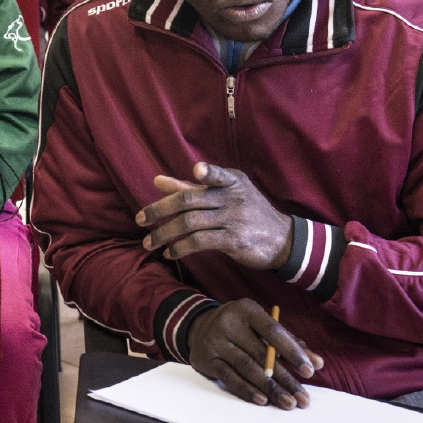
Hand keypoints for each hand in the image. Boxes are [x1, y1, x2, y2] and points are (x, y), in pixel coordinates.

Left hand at [137, 161, 292, 269]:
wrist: (283, 240)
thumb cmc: (248, 211)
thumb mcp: (226, 194)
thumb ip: (191, 187)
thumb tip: (157, 180)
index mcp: (231, 182)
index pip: (218, 175)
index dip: (209, 172)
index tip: (197, 170)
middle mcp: (233, 198)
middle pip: (189, 200)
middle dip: (159, 210)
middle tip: (140, 219)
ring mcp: (234, 220)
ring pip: (190, 223)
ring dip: (164, 233)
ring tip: (149, 242)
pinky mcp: (234, 241)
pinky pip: (201, 242)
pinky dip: (181, 247)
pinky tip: (170, 252)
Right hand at [187, 299, 323, 408]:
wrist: (199, 327)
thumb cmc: (242, 328)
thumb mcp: (263, 327)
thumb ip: (290, 342)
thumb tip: (317, 363)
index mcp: (247, 310)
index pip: (273, 331)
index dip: (292, 352)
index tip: (310, 372)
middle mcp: (229, 323)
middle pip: (262, 354)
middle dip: (285, 379)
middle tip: (303, 399)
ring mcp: (216, 341)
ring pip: (247, 368)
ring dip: (270, 388)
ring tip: (288, 403)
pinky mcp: (207, 359)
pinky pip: (229, 377)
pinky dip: (246, 390)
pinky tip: (262, 400)